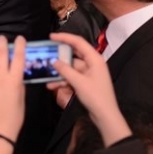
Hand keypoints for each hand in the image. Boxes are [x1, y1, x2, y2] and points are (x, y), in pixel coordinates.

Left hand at [0, 36, 25, 153]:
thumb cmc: (13, 119)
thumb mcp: (21, 100)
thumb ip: (17, 85)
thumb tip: (15, 77)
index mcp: (13, 81)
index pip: (18, 58)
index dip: (19, 46)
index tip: (19, 38)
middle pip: (0, 55)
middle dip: (1, 44)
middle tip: (1, 38)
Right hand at [47, 32, 131, 146]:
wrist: (105, 116)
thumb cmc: (96, 97)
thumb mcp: (79, 82)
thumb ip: (65, 70)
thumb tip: (54, 61)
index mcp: (94, 59)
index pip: (78, 42)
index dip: (64, 37)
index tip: (51, 36)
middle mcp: (92, 63)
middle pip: (73, 54)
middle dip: (60, 56)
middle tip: (47, 54)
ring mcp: (89, 73)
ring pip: (71, 67)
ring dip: (59, 72)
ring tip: (47, 75)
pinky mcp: (85, 82)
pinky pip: (72, 76)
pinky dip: (63, 80)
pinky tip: (52, 85)